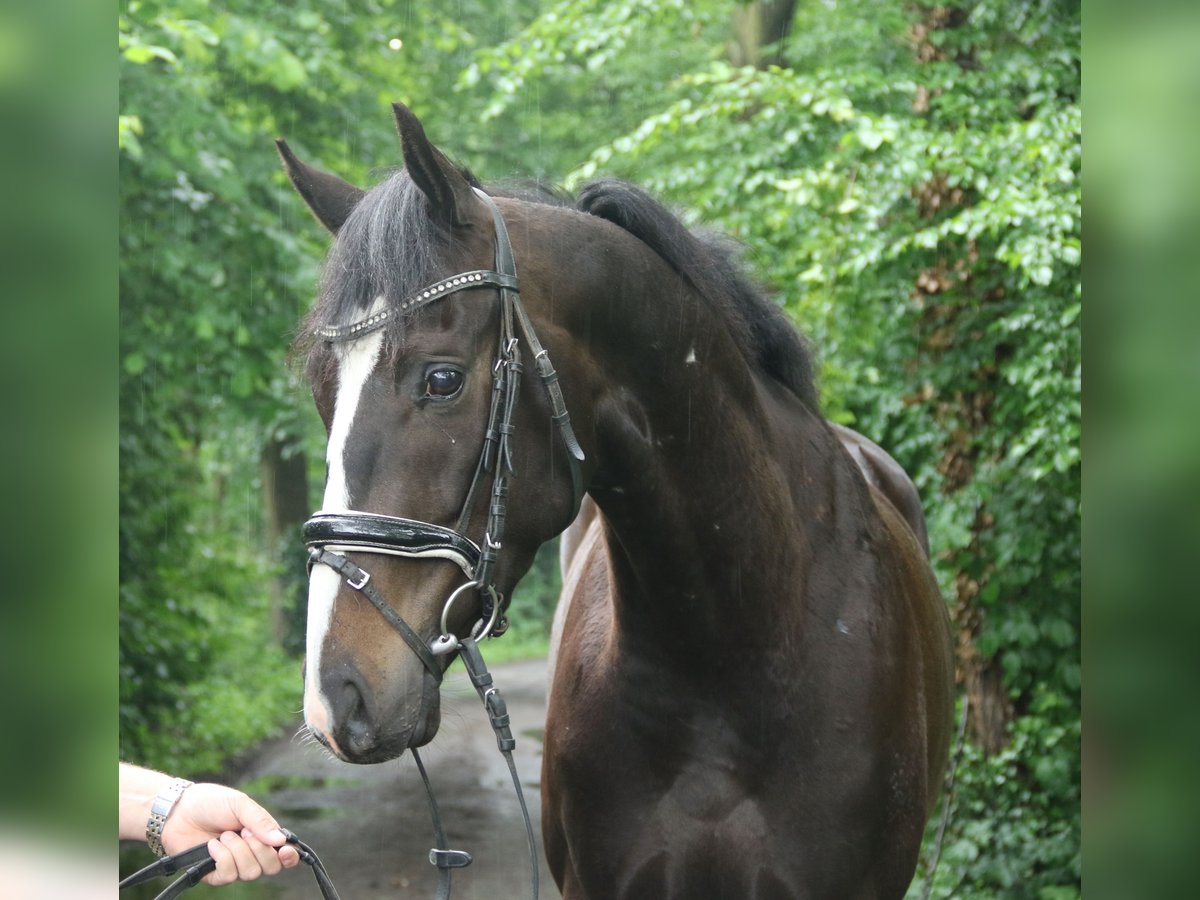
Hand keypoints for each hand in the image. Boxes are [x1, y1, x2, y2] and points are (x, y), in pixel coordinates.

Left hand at [161, 782, 301, 885]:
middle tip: (244, 832)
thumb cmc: (212, 803)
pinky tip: (213, 846)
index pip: (285, 854)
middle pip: (271, 867)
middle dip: (259, 850)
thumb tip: (280, 840)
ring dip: (237, 851)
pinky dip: (222, 858)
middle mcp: (252, 853)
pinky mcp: (216, 874)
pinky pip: (229, 875)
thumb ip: (261, 821)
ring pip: (251, 872)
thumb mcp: (240, 804)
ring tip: (224, 835)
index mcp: (263, 835)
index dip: (289, 856)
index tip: (285, 851)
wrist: (180, 811)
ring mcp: (235, 865)